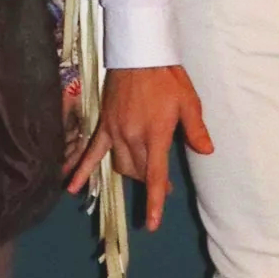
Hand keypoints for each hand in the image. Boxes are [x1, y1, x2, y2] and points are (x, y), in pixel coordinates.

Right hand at [68, 64, 210, 233]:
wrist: (139, 53)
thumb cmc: (167, 77)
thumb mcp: (189, 102)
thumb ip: (196, 129)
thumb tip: (206, 151)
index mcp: (155, 134)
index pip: (154, 175)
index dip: (154, 200)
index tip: (152, 223)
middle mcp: (132, 137)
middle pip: (138, 172)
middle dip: (150, 182)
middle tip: (164, 184)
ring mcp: (115, 132)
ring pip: (120, 165)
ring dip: (131, 174)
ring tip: (143, 174)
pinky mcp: (104, 125)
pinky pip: (91, 151)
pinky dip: (81, 170)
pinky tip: (71, 187)